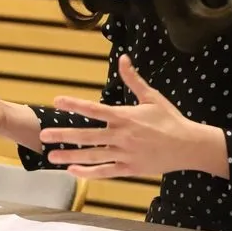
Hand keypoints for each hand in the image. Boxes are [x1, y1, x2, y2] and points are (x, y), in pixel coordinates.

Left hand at [39, 54, 223, 178]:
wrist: (188, 146)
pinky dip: (88, 173)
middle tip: (43, 135)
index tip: (57, 101)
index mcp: (125, 116)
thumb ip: (133, 79)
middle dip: (63, 135)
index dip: (74, 104)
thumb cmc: (170, 119)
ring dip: (70, 156)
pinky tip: (73, 171)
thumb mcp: (152, 96)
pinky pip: (105, 172)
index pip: (94, 109)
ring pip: (92, 156)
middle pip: (87, 135)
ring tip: (51, 156)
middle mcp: (121, 136)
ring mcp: (124, 154)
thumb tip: (123, 57)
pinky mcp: (129, 169)